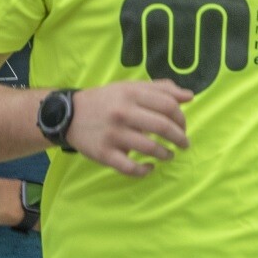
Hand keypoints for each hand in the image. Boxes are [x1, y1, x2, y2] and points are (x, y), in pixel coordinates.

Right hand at [67, 80, 190, 177]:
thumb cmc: (105, 101)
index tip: (183, 126)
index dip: (181, 117)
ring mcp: (113, 135)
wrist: (69, 115)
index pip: (168, 105)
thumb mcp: (130, 87)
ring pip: (149, 148)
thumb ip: (160, 89)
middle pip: (162, 127)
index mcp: (131, 94)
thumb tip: (189, 97)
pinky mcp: (104, 154)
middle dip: (179, 137)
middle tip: (184, 143)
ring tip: (169, 155)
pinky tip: (149, 168)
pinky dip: (144, 171)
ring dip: (166, 154)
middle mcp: (123, 113)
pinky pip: (129, 167)